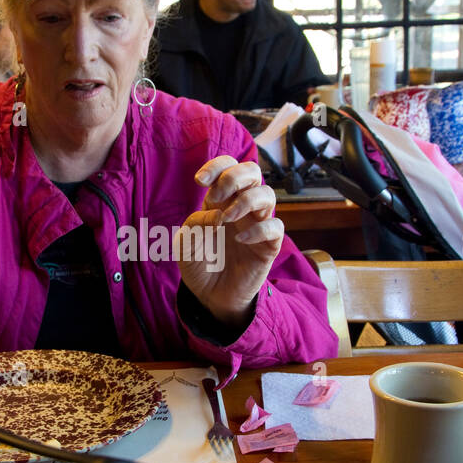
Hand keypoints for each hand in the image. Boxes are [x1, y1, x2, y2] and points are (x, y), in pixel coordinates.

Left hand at [176, 156, 283, 329]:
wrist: (209, 296)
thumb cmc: (199, 264)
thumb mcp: (186, 242)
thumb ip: (195, 223)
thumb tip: (217, 214)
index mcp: (221, 200)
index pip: (228, 167)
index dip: (217, 166)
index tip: (199, 181)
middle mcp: (241, 207)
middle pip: (252, 171)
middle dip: (234, 177)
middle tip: (216, 197)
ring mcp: (257, 224)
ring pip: (268, 194)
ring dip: (246, 200)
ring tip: (226, 218)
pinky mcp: (269, 245)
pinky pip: (276, 227)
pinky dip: (259, 229)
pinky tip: (240, 239)